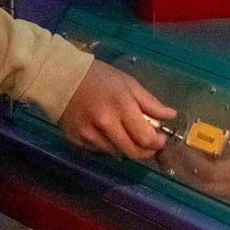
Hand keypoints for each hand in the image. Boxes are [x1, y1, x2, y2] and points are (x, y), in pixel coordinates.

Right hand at [57, 60, 174, 160]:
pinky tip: (106, 131)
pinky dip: (108, 144)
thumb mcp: (127, 82)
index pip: (146, 137)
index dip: (157, 142)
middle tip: (149, 143)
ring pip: (117, 153)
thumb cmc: (97, 76)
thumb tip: (170, 116)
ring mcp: (90, 135)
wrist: (59, 78)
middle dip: (146, 151)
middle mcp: (106, 124)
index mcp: (121, 105)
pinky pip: (100, 150)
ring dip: (126, 146)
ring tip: (125, 132)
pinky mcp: (77, 141)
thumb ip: (149, 102)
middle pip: (133, 152)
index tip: (160, 138)